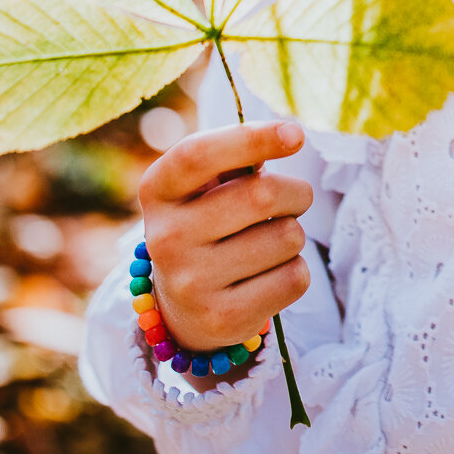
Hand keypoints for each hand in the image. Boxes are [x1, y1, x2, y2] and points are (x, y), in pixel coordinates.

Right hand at [138, 120, 313, 360]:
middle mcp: (165, 238)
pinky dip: (295, 271)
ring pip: (288, 236)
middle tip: (293, 199)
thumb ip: (236, 156)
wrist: (183, 306)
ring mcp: (190, 283)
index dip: (252, 138)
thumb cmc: (208, 222)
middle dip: (296, 192)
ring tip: (266, 243)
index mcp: (157, 191)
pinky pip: (294, 277)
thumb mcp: (204, 185)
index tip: (296, 134)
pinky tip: (266, 276)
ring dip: (293, 234)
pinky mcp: (222, 319)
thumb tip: (287, 135)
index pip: (199, 154)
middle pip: (262, 194)